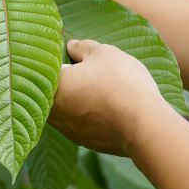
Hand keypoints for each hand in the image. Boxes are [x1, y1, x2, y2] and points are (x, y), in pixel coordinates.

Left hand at [49, 39, 163, 155]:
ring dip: (79, 97)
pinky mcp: (85, 142)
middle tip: (89, 68)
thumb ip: (81, 47)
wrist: (143, 125)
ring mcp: (68, 129)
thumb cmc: (120, 82)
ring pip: (68, 107)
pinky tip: (110, 106)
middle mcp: (53, 111)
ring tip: (103, 87)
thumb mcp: (102, 53)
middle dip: (69, 78)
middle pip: (55, 89)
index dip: (59, 56)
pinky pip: (83, 122)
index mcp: (51, 86)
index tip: (72, 51)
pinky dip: (92, 113)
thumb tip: (70, 46)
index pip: (46, 66)